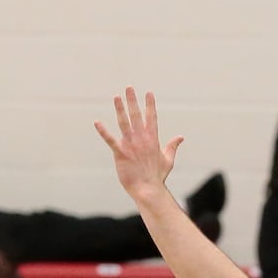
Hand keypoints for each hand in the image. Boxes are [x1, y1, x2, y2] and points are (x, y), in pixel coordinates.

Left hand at [95, 87, 182, 202]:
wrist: (149, 189)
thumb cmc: (158, 177)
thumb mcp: (168, 160)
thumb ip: (173, 146)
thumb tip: (180, 137)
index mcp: (153, 139)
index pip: (151, 117)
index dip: (150, 104)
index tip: (149, 92)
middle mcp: (141, 139)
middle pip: (136, 115)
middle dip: (133, 101)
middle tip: (129, 88)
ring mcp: (131, 145)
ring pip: (124, 123)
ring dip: (120, 109)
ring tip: (116, 97)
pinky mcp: (121, 153)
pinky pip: (110, 140)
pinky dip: (103, 131)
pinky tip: (97, 123)